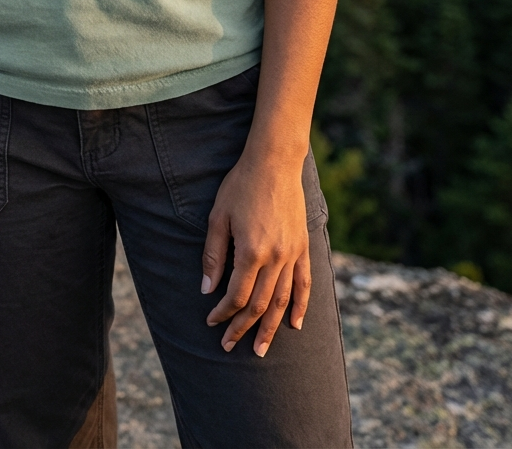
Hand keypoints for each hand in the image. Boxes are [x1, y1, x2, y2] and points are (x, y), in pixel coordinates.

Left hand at [202, 146, 310, 356]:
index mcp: (251, 252)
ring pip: (282, 300)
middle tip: (229, 346)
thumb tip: (206, 289)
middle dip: (243, 328)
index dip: (223, 313)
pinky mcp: (303, 247)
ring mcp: (292, 254)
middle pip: (259, 304)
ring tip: (260, 349)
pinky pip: (304, 283)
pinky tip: (295, 325)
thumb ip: (213, 255)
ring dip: (270, 327)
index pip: (237, 295)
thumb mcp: (218, 217)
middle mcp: (275, 258)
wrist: (274, 162)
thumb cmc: (240, 186)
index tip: (211, 322)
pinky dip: (300, 306)